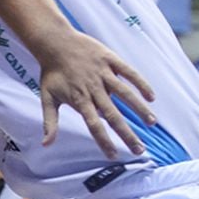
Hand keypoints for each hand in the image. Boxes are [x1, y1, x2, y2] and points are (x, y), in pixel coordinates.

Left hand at [31, 29, 155, 158]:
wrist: (54, 42)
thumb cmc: (51, 72)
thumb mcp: (47, 98)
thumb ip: (50, 122)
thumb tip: (46, 145)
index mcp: (79, 100)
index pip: (94, 125)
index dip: (104, 141)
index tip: (114, 156)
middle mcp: (94, 89)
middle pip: (113, 115)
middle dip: (127, 134)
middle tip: (140, 150)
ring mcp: (103, 73)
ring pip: (125, 94)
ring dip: (139, 109)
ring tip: (152, 123)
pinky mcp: (110, 59)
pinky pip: (129, 72)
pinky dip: (141, 83)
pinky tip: (151, 97)